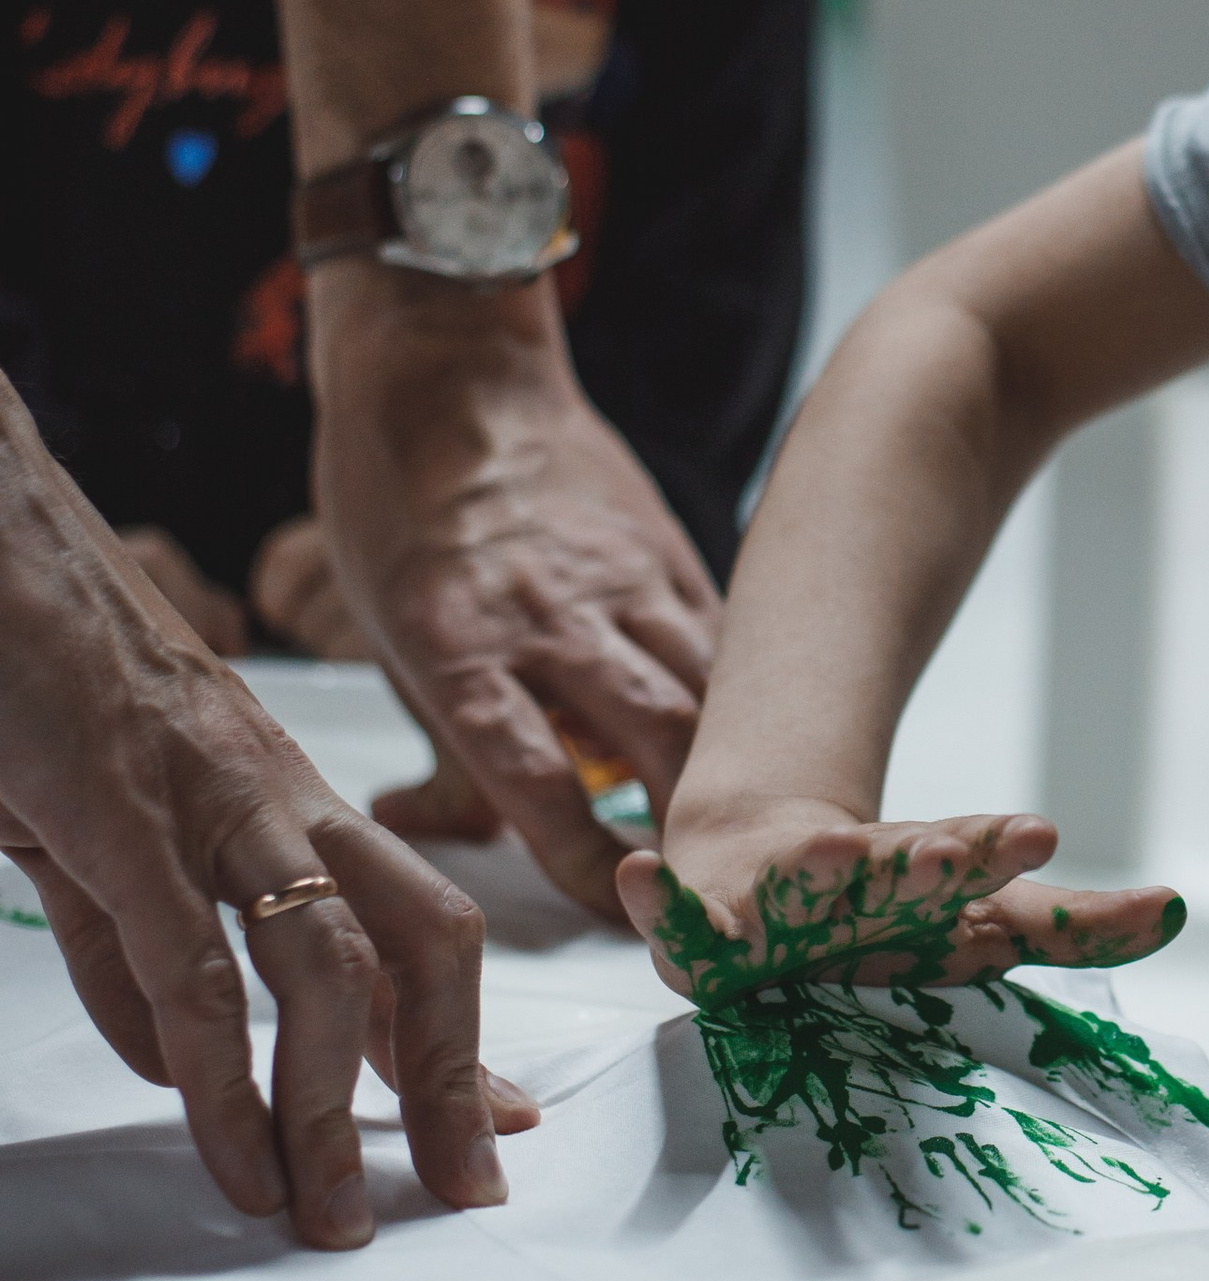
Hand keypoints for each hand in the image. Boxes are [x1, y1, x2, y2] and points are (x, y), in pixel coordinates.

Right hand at [1, 387, 534, 1247]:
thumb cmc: (34, 671)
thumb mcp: (94, 822)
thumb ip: (133, 937)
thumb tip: (176, 1061)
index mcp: (282, 793)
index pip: (412, 917)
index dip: (458, 1029)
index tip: (502, 1119)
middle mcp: (279, 795)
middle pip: (420, 940)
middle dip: (449, 1076)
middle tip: (464, 1190)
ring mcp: (210, 801)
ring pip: (324, 967)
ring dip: (330, 1108)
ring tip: (327, 1216)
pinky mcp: (122, 814)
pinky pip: (192, 967)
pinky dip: (219, 1075)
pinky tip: (231, 1151)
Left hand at [308, 267, 719, 918]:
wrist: (447, 370)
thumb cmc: (397, 506)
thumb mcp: (389, 636)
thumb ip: (443, 747)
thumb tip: (452, 831)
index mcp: (459, 645)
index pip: (536, 780)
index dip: (582, 861)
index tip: (610, 910)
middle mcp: (550, 613)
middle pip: (657, 738)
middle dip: (692, 826)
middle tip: (704, 887)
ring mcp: (622, 577)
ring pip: (712, 689)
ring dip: (733, 768)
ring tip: (743, 829)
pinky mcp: (669, 549)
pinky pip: (723, 640)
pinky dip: (739, 699)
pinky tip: (747, 738)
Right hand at [620, 801, 1183, 1000]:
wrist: (751, 859)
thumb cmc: (883, 912)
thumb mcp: (980, 922)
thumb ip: (1076, 923)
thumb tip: (1181, 906)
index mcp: (917, 877)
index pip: (964, 859)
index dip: (994, 849)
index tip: (1040, 832)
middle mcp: (847, 880)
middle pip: (890, 868)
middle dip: (923, 862)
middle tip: (956, 853)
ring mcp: (771, 897)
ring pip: (795, 886)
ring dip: (813, 873)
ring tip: (828, 857)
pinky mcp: (701, 923)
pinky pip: (675, 916)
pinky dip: (657, 899)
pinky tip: (637, 876)